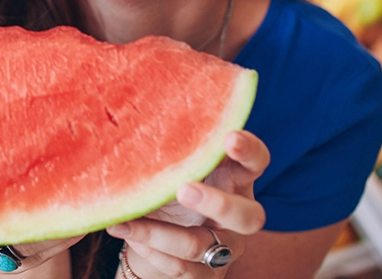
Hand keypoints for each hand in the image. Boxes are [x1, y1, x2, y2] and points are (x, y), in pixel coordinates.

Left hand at [108, 130, 268, 277]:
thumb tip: (136, 119)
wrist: (154, 238)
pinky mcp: (206, 275)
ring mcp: (225, 248)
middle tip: (183, 189)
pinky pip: (181, 268)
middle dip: (217, 203)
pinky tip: (126, 233)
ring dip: (159, 234)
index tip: (230, 138)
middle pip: (249, 216)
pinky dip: (150, 251)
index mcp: (233, 179)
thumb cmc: (166, 190)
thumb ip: (169, 151)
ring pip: (202, 245)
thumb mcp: (170, 168)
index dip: (249, 151)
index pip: (256, 163)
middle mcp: (238, 215)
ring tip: (124, 222)